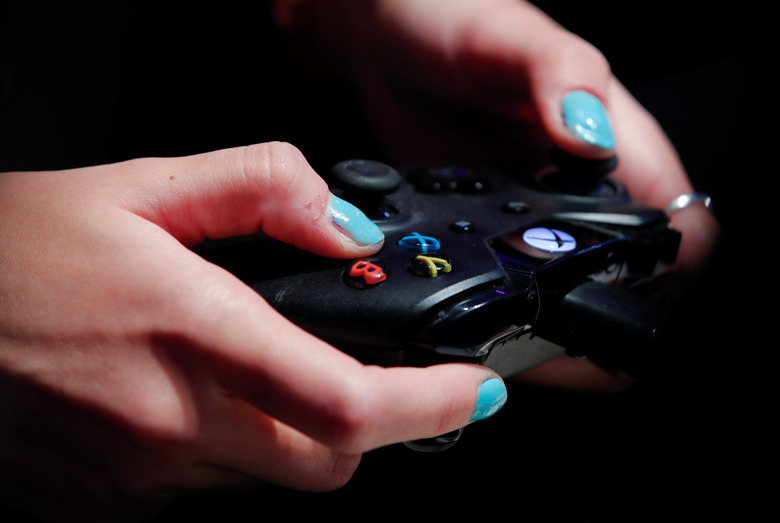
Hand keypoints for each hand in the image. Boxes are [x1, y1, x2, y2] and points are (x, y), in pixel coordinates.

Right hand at [0, 143, 505, 519]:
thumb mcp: (141, 186)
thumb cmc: (12, 250)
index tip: (471, 391)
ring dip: (286, 430)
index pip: (348, 403)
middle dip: (365, 424)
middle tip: (356, 372)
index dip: (432, 405)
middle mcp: (168, 421)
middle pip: (328, 461)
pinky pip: (201, 487)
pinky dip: (220, 447)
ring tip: (246, 367)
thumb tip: (341, 224)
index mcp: (190, 333)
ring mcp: (137, 474)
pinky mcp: (107, 501)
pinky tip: (179, 394)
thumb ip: (261, 187)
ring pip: (267, 477)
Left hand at [274, 0, 718, 386]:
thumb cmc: (451, 17)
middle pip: (633, 272)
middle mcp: (586, 184)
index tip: (640, 313)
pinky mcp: (493, 223)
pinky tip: (481, 308)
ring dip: (555, 317)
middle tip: (560, 343)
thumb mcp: (510, 38)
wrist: (384, 37)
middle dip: (608, 315)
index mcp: (617, 140)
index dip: (674, 275)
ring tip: (516, 339)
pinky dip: (508, 298)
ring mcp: (538, 209)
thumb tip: (593, 136)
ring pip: (574, 283)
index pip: (681, 225)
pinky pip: (514, 275)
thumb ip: (560, 78)